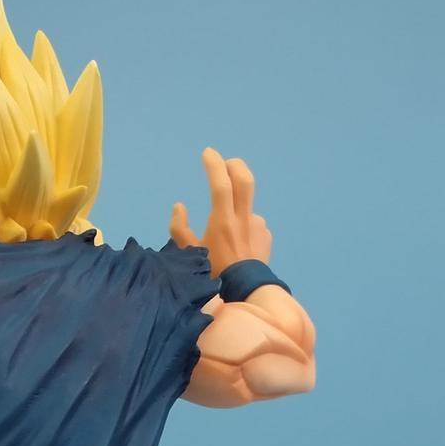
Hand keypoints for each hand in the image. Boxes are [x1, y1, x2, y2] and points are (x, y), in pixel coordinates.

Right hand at [169, 148, 272, 276]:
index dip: (214, 165)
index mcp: (222, 221)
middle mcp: (243, 218)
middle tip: (227, 163)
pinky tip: (242, 245)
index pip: (220, 184)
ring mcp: (258, 226)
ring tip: (229, 233)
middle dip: (235, 166)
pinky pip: (254, 224)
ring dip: (236, 210)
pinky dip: (245, 228)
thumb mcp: (190, 254)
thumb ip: (180, 229)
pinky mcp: (266, 236)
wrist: (246, 292)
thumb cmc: (215, 273)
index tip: (208, 153)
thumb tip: (179, 207)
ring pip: (246, 207)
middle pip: (244, 180)